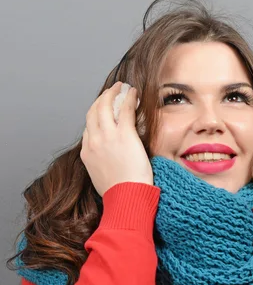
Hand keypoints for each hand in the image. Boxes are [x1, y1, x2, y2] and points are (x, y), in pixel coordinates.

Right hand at [80, 81, 153, 196]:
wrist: (126, 197)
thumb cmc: (120, 192)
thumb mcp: (102, 176)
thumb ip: (102, 163)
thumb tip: (110, 159)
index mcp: (87, 153)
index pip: (88, 127)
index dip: (96, 114)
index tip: (104, 109)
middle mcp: (94, 141)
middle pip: (93, 112)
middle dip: (102, 98)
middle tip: (112, 91)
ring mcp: (108, 136)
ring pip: (106, 106)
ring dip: (113, 93)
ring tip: (121, 87)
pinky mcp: (124, 134)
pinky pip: (125, 109)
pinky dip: (128, 97)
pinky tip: (134, 92)